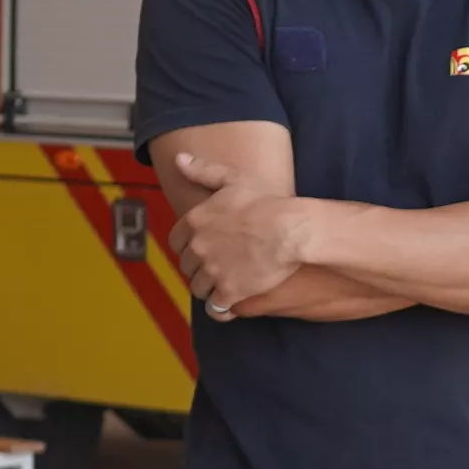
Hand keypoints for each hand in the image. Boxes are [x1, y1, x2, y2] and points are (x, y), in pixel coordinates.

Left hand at [155, 139, 326, 317]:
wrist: (291, 229)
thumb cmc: (267, 202)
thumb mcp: (233, 178)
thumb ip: (203, 170)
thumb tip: (179, 160)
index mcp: (195, 221)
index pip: (176, 242)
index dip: (188, 246)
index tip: (202, 247)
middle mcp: (198, 248)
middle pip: (187, 266)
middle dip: (199, 267)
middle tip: (218, 265)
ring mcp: (213, 272)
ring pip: (198, 288)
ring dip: (209, 287)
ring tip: (225, 283)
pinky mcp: (229, 292)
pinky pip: (214, 309)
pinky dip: (220, 308)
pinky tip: (229, 303)